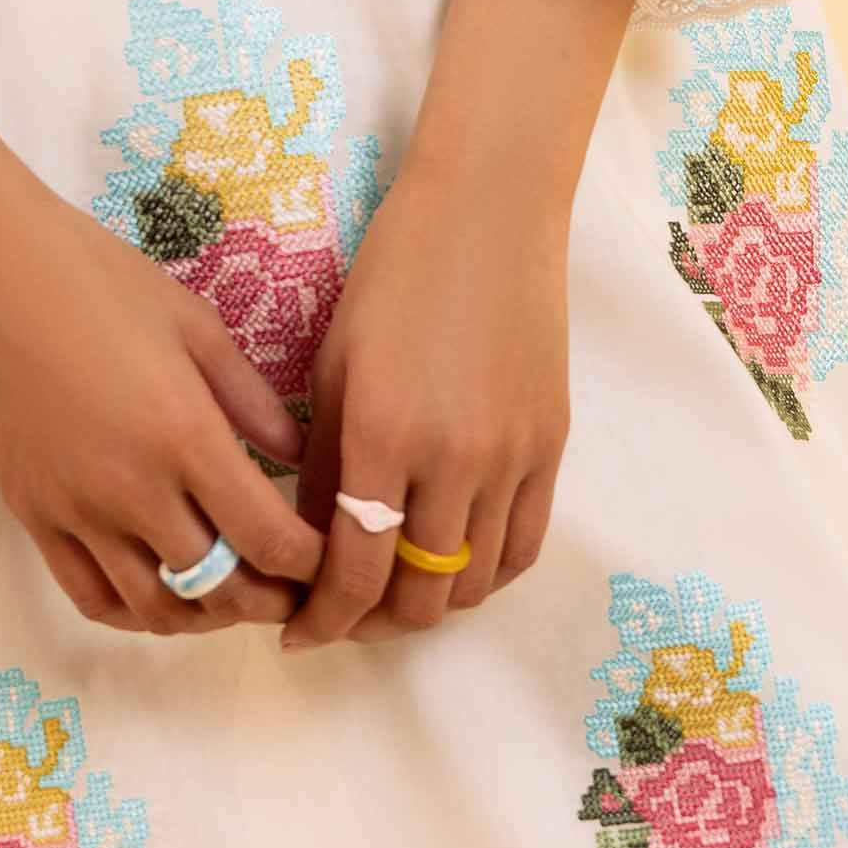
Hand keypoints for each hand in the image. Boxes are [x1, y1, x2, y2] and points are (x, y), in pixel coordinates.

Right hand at [0, 181, 327, 637]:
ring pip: (156, 608)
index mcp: (185, 434)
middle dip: (268, 600)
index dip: (308, 565)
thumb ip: (251, 398)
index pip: (268, 538)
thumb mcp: (194, 324)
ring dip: (204, 617)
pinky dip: (134, 614)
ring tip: (230, 598)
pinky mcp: (33, 517)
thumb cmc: (97, 279)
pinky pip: (90, 598)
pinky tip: (159, 596)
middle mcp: (134, 490)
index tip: (325, 558)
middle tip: (290, 590)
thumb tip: (298, 457)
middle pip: (220, 589)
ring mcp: (77, 512)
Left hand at [278, 155, 569, 649]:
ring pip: (474, 585)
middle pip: (418, 596)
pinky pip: (523, 547)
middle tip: (341, 617)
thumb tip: (313, 543)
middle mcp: (453, 460)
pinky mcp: (551, 448)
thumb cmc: (394, 274)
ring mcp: (512, 458)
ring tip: (394, 594)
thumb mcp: (336, 365)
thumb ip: (326, 464)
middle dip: (371, 624)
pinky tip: (453, 567)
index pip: (354, 570)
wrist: (489, 214)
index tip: (296, 632)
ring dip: (429, 607)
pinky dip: (487, 577)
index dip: (323, 619)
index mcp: (383, 434)